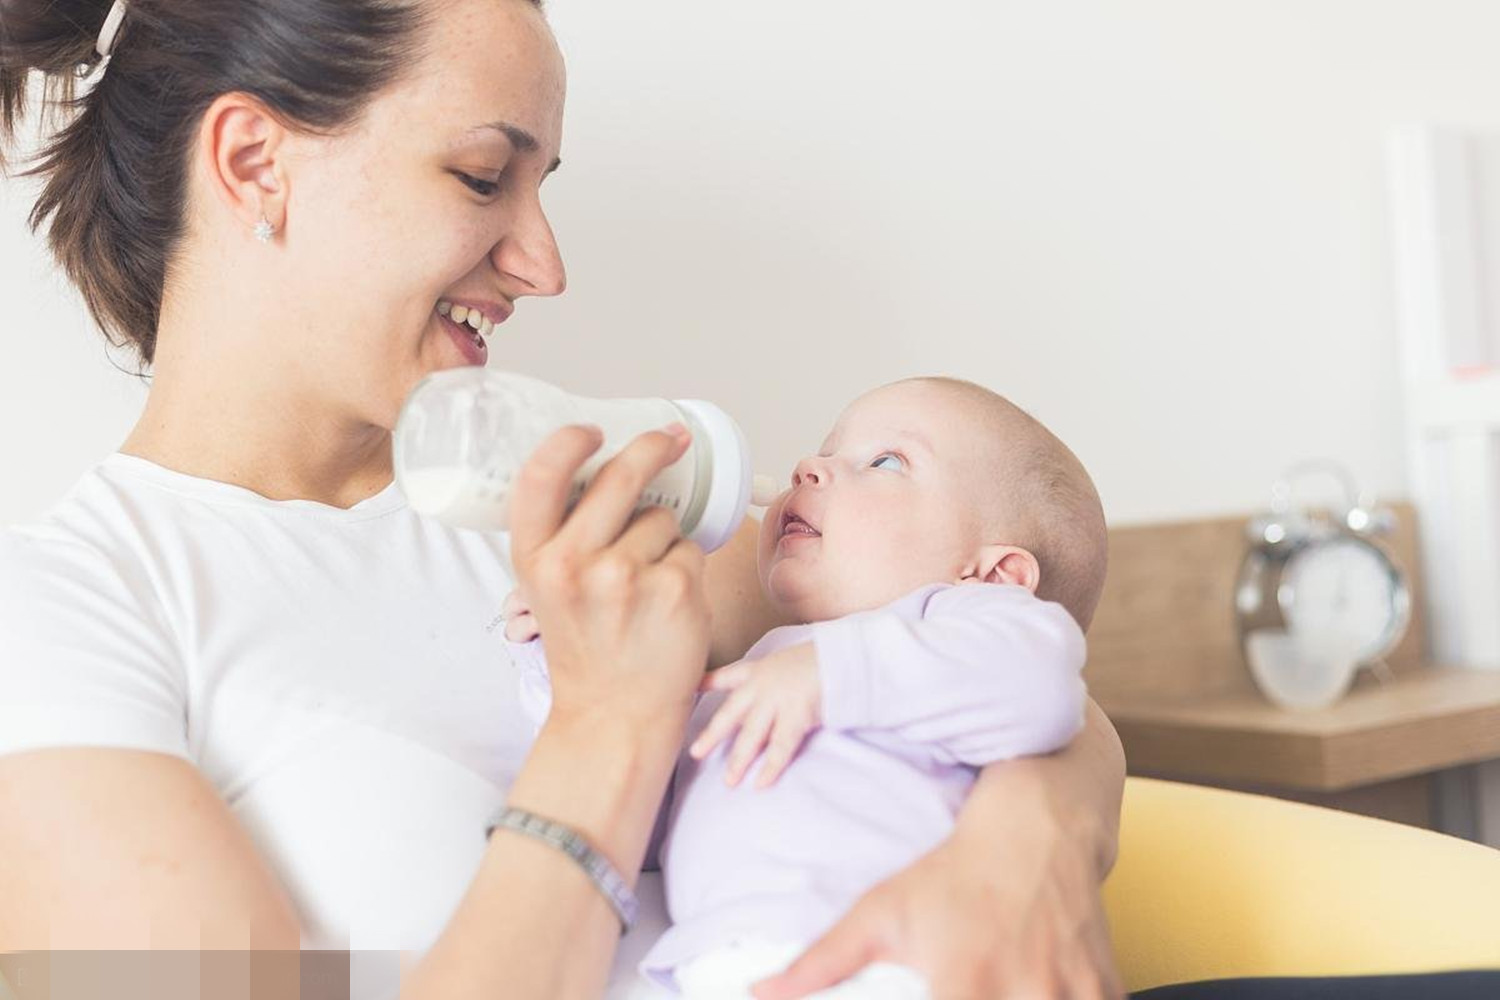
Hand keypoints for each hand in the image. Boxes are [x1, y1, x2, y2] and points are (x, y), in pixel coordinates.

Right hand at [508, 422, 711, 733]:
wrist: (615, 716)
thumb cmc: (587, 647)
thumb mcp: (546, 590)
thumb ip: (561, 536)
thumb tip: (597, 469)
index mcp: (534, 559)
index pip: (541, 476)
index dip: (568, 441)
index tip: (592, 429)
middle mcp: (574, 564)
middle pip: (620, 476)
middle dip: (653, 448)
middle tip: (671, 439)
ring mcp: (627, 576)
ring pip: (662, 518)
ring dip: (663, 539)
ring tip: (646, 586)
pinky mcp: (676, 589)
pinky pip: (690, 549)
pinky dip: (686, 568)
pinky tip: (668, 604)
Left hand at [689, 642, 820, 787]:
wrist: (841, 656)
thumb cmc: (818, 659)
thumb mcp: (786, 661)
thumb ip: (771, 677)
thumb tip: (765, 695)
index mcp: (758, 670)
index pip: (726, 677)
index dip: (705, 684)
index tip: (690, 694)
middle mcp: (762, 686)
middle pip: (730, 714)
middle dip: (712, 735)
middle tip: (695, 753)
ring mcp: (777, 701)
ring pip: (752, 736)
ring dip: (739, 760)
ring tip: (729, 781)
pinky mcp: (795, 715)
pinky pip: (780, 747)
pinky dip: (771, 767)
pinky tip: (761, 783)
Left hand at [751, 819, 1123, 999]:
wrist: (1037, 826)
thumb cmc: (950, 872)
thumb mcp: (880, 912)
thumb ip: (819, 963)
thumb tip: (756, 991)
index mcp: (963, 982)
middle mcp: (1022, 990)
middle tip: (968, 998)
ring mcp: (1069, 990)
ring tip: (1003, 993)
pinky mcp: (1103, 985)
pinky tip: (1043, 995)